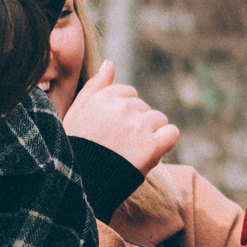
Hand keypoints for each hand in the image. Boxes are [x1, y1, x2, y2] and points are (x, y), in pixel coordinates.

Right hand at [62, 63, 178, 173]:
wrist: (78, 183)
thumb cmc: (74, 149)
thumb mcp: (76, 113)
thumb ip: (95, 86)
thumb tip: (110, 63)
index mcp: (103, 97)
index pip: (127, 94)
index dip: (122, 115)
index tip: (112, 131)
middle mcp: (122, 107)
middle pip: (143, 108)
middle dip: (136, 124)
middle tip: (119, 146)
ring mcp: (138, 126)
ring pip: (158, 120)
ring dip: (150, 134)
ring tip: (132, 152)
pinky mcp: (151, 146)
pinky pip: (172, 133)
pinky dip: (166, 142)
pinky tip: (152, 152)